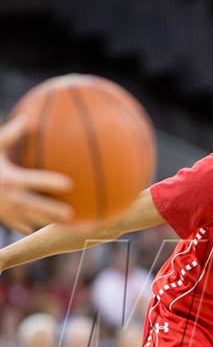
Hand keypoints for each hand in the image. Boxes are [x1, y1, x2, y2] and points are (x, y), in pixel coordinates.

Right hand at [0, 116, 73, 233]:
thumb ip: (11, 135)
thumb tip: (26, 118)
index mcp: (11, 178)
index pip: (34, 181)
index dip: (51, 182)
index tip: (69, 184)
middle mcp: (10, 196)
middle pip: (36, 207)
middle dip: (53, 212)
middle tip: (72, 214)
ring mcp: (6, 210)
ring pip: (30, 219)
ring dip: (47, 222)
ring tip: (67, 226)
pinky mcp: (0, 216)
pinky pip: (16, 224)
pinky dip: (26, 226)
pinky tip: (36, 228)